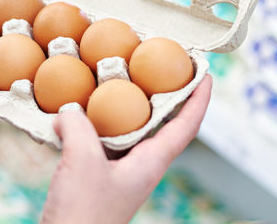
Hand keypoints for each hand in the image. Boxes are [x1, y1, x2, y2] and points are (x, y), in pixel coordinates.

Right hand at [41, 75, 212, 223]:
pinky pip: (101, 142)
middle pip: (161, 124)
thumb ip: (79, 127)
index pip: (186, 125)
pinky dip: (94, 124)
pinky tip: (74, 115)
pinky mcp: (97, 179)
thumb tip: (69, 111)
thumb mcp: (82, 161)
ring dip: (126, 107)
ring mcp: (119, 174)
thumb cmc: (84, 215)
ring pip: (129, 131)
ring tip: (117, 81)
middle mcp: (140, 167)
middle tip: (161, 67)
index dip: (199, 98)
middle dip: (164, 95)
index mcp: (151, 163)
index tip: (207, 73)